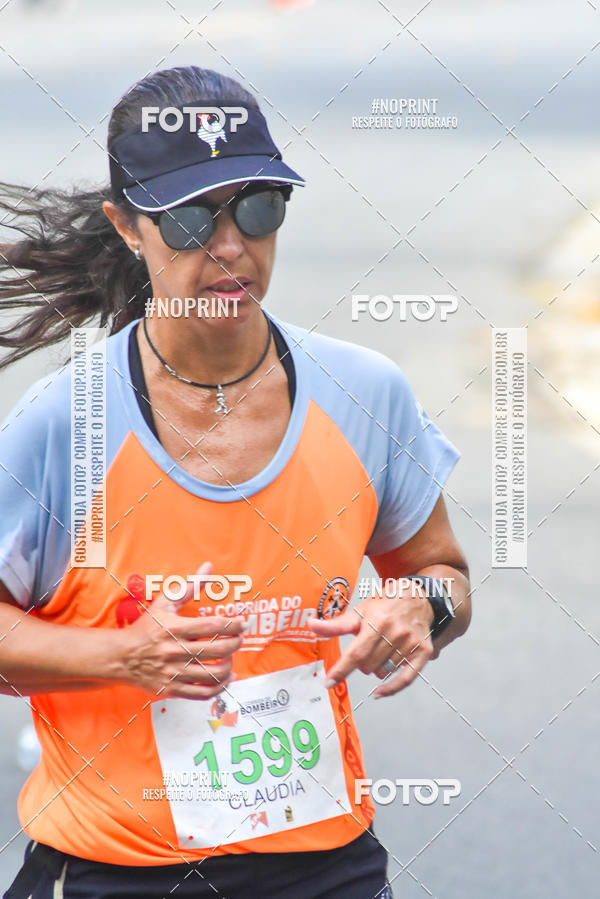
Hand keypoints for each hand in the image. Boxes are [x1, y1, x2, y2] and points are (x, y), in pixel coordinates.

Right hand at [118, 562, 244, 699]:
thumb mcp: (165, 603)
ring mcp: (174, 673)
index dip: (233, 624)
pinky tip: (226, 677)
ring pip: (213, 674)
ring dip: (229, 665)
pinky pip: (203, 693)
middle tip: (240, 638)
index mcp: (174, 628)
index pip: (213, 626)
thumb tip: (208, 567)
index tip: (243, 623)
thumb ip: (190, 586)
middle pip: (218, 650)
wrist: (120, 656)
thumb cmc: (146, 627)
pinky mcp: (172, 689)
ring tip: (231, 656)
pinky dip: (220, 686)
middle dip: (236, 643)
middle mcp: (174, 651)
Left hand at [308, 582, 434, 697]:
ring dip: (376, 668)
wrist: (419, 596)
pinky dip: (391, 688)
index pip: (356, 652)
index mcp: (377, 621)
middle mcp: (395, 632)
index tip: (329, 682)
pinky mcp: (423, 652)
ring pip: (383, 671)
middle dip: (360, 664)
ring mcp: (410, 643)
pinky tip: (379, 693)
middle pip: (368, 665)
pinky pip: (406, 679)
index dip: (341, 670)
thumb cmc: (386, 604)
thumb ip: (336, 624)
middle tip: (364, 650)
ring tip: (379, 652)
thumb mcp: (360, 611)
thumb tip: (311, 625)